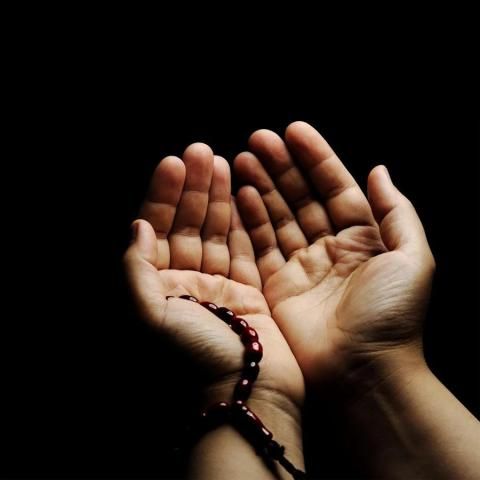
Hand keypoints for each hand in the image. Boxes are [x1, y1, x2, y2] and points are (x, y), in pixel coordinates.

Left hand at [123, 143, 303, 410]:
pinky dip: (242, 222)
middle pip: (187, 225)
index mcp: (158, 288)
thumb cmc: (194, 358)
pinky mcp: (248, 291)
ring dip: (217, 198)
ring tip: (221, 162)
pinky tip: (242, 194)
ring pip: (215, 232)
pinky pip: (243, 248)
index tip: (173, 162)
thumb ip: (136, 271)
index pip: (157, 231)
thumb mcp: (149, 317)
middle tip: (201, 152)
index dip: (163, 196)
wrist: (244, 392)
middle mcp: (185, 284)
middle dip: (192, 188)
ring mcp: (219, 286)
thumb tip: (137, 229)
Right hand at [234, 122, 435, 389]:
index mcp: (364, 237)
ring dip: (261, 186)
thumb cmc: (392, 316)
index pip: (335, 187)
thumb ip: (395, 210)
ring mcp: (301, 266)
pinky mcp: (276, 285)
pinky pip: (260, 245)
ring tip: (242, 157)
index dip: (315, 158)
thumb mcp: (413, 258)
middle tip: (258, 138)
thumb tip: (378, 169)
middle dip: (281, 166)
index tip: (293, 130)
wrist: (362, 373)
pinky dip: (249, 219)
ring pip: (277, 216)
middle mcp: (330, 248)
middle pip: (301, 197)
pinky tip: (239, 193)